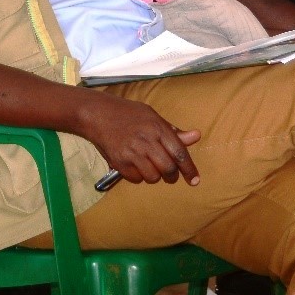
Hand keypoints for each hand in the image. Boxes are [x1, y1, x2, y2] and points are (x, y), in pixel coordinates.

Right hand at [78, 96, 201, 185]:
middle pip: (168, 169)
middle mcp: (146, 141)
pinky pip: (136, 179)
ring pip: (153, 177)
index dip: (189, 169)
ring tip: (148, 165)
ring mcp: (131, 153)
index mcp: (157, 128)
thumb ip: (173, 131)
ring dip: (155, 176)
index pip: (179, 153)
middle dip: (172, 176)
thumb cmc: (127, 114)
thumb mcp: (152, 116)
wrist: (97, 114)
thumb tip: (196, 136)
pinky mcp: (119, 162)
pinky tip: (134, 165)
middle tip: (170, 175)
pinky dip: (139, 176)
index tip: (195, 180)